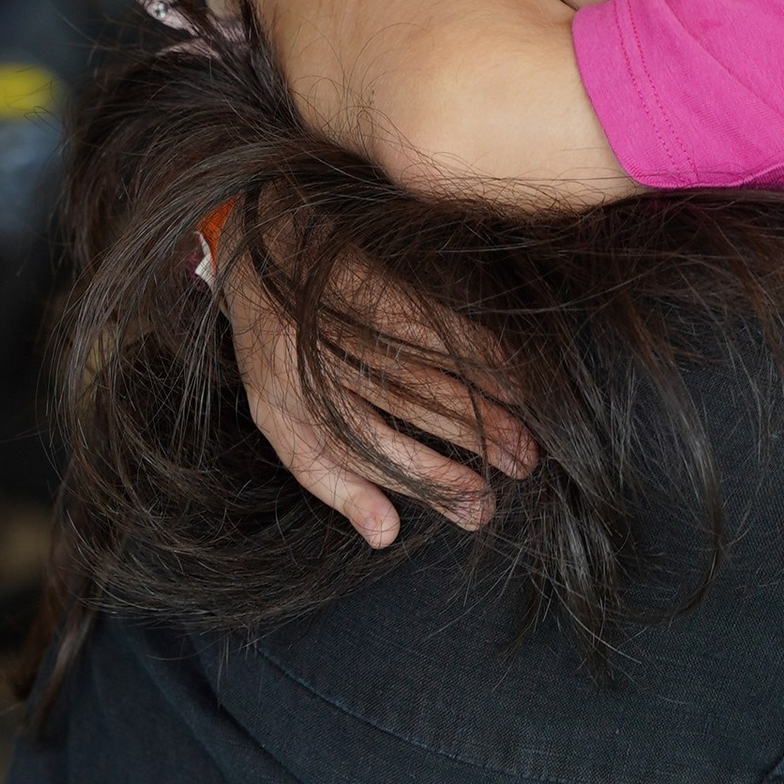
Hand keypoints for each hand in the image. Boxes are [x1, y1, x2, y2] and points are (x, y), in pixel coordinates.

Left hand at [215, 225, 530, 549]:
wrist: (257, 247)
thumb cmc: (278, 352)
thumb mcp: (286, 424)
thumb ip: (334, 483)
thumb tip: (384, 536)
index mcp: (287, 406)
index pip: (362, 455)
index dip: (424, 482)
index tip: (476, 507)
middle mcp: (309, 365)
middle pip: (401, 413)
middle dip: (467, 446)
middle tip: (523, 468)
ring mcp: (338, 322)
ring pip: (420, 374)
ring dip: (482, 408)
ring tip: (526, 439)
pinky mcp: (366, 283)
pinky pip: (429, 326)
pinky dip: (476, 352)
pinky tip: (511, 376)